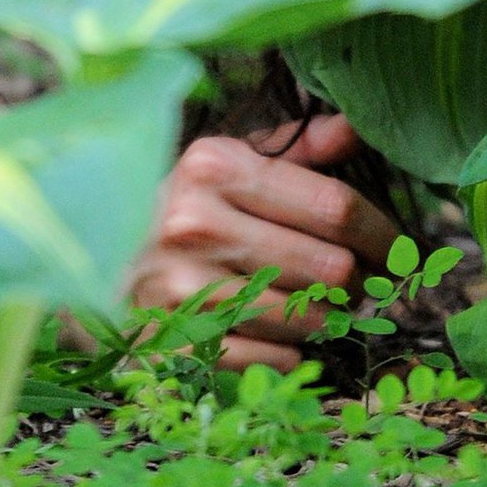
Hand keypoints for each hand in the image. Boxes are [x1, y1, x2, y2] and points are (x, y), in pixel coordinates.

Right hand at [129, 112, 397, 371]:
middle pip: (331, 267)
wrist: (89, 263)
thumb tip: (356, 127)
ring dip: (328, 319)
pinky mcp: (177, 342)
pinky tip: (277, 333)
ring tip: (317, 306)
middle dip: (359, 281)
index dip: (383, 232)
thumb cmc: (178, 206)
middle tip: (359, 283)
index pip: (335, 206)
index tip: (396, 248)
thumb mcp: (227, 162)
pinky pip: (276, 359)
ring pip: (310, 318)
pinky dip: (291, 351)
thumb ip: (295, 149)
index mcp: (214, 166)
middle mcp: (195, 222)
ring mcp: (183, 288)